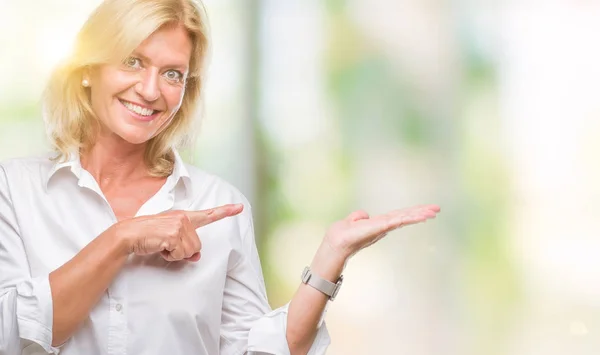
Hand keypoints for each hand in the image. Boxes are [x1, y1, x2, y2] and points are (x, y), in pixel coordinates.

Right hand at [112, 204, 243, 261]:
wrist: (128, 235)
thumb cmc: (148, 237)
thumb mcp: (170, 241)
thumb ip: (186, 247)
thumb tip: (197, 257)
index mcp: (184, 217)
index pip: (208, 214)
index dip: (225, 212)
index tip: (239, 208)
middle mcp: (184, 218)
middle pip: (197, 246)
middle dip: (183, 251)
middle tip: (166, 245)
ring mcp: (179, 225)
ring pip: (191, 251)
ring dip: (176, 254)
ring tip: (162, 246)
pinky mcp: (173, 234)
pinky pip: (181, 255)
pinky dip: (170, 256)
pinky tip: (160, 248)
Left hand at [323, 204, 439, 260]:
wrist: (336, 242)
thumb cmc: (342, 234)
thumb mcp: (352, 221)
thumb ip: (358, 216)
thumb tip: (364, 215)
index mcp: (381, 222)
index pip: (400, 215)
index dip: (413, 211)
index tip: (428, 209)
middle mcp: (385, 224)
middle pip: (406, 216)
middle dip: (422, 212)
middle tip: (437, 209)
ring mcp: (384, 226)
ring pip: (405, 218)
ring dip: (419, 215)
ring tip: (433, 212)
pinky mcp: (380, 227)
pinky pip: (397, 220)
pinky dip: (408, 218)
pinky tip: (419, 216)